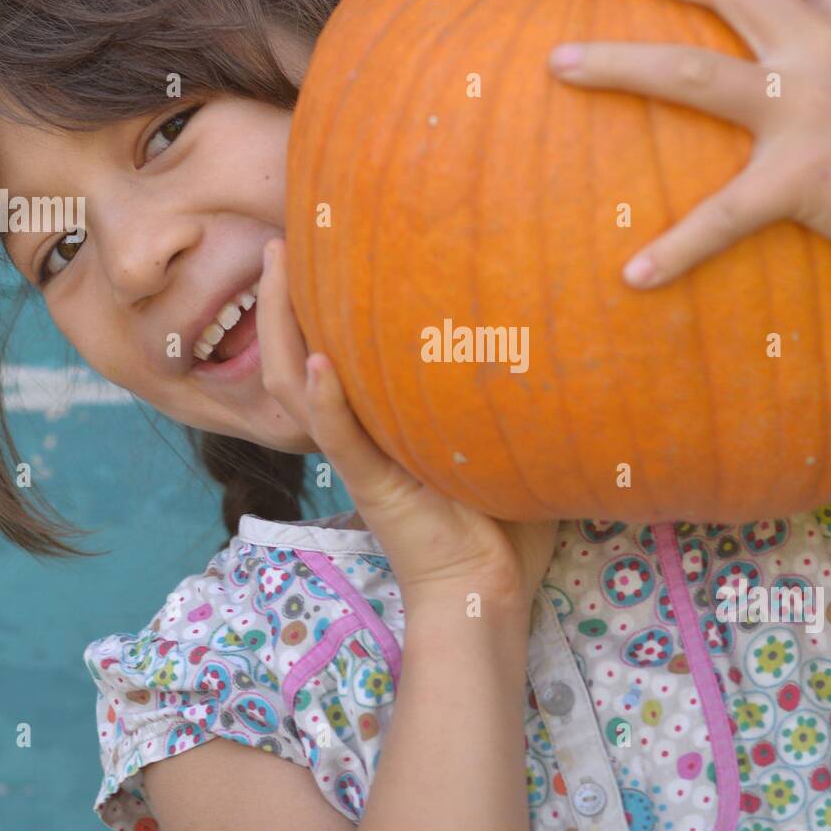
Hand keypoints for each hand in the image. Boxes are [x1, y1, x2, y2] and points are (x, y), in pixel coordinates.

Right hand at [257, 238, 557, 613]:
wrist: (486, 588)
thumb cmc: (501, 518)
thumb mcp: (497, 437)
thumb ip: (504, 387)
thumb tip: (555, 326)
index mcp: (378, 422)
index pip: (331, 350)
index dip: (311, 302)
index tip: (315, 246)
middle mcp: (357, 432)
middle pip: (293, 356)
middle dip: (277, 299)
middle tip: (276, 242)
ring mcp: (358, 458)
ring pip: (293, 386)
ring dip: (280, 328)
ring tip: (275, 271)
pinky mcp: (371, 487)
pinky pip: (336, 439)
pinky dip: (324, 401)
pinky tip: (317, 362)